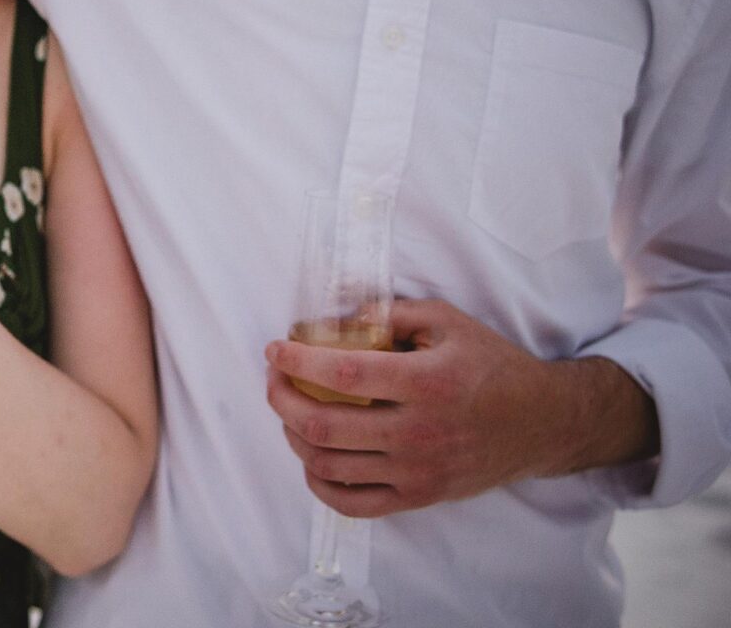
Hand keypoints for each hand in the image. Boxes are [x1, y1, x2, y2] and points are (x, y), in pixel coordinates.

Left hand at [263, 298, 655, 517]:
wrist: (542, 422)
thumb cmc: (492, 366)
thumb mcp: (449, 322)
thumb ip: (391, 313)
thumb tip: (336, 316)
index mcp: (426, 383)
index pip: (343, 373)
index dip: (298, 361)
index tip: (275, 348)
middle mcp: (418, 432)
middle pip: (322, 424)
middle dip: (282, 398)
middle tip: (274, 378)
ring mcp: (417, 471)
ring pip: (328, 465)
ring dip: (293, 436)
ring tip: (289, 412)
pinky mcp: (419, 497)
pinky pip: (353, 503)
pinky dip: (319, 483)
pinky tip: (311, 458)